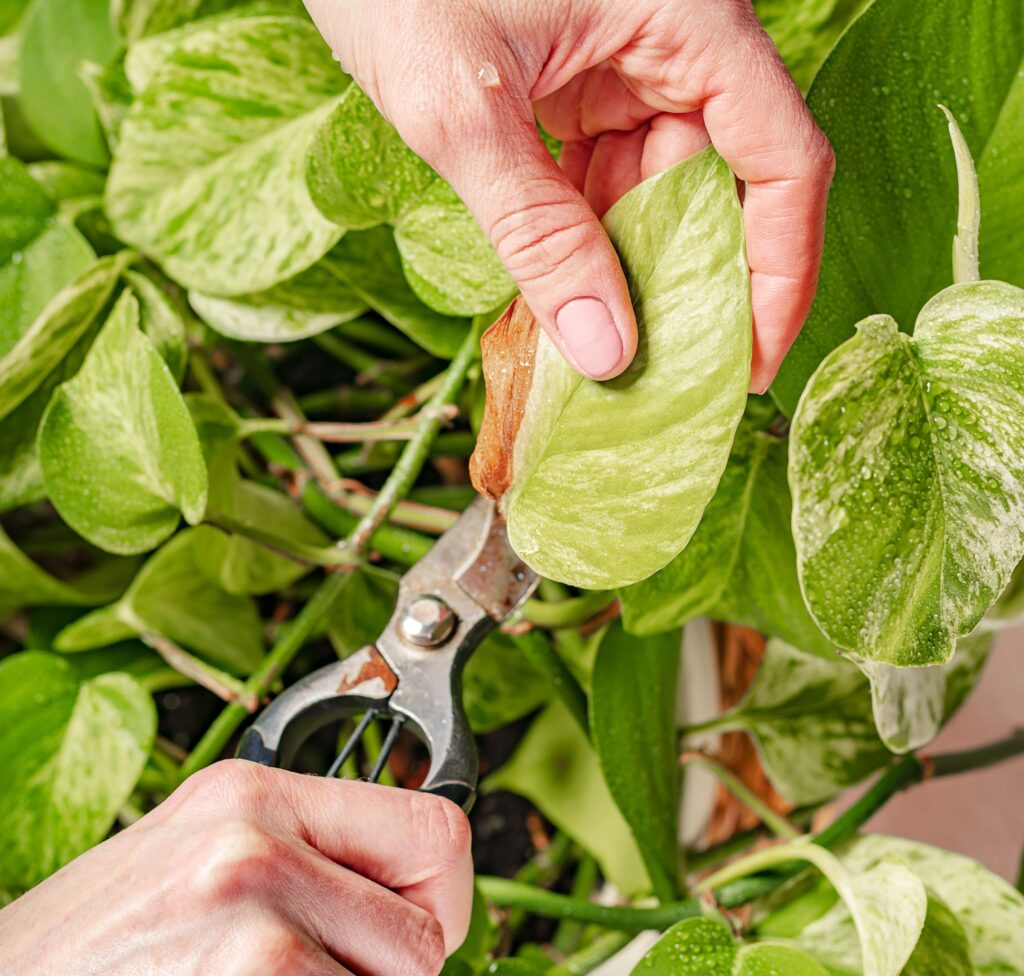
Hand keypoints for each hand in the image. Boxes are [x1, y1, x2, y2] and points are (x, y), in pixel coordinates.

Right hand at [0, 761, 472, 975]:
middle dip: (388, 974)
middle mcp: (254, 845)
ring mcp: (249, 928)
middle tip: (316, 974)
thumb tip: (416, 888)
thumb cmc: (94, 948)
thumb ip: (306, 854)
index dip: (441, 893)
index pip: (435, 829)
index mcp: (253, 794)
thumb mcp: (199, 857)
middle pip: (424, 933)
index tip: (414, 923)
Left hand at [306, 0, 833, 390]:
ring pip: (658, 193)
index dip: (780, 275)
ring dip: (632, 275)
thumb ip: (538, 234)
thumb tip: (606, 352)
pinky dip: (587, 242)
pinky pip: (605, 179)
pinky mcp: (578, 83)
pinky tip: (569, 302)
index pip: (781, 161)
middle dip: (690, 290)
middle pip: (719, 188)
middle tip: (666, 383)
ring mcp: (626, 62)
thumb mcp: (463, 112)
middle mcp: (676, 40)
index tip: (752, 365)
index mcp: (689, 18)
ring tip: (610, 358)